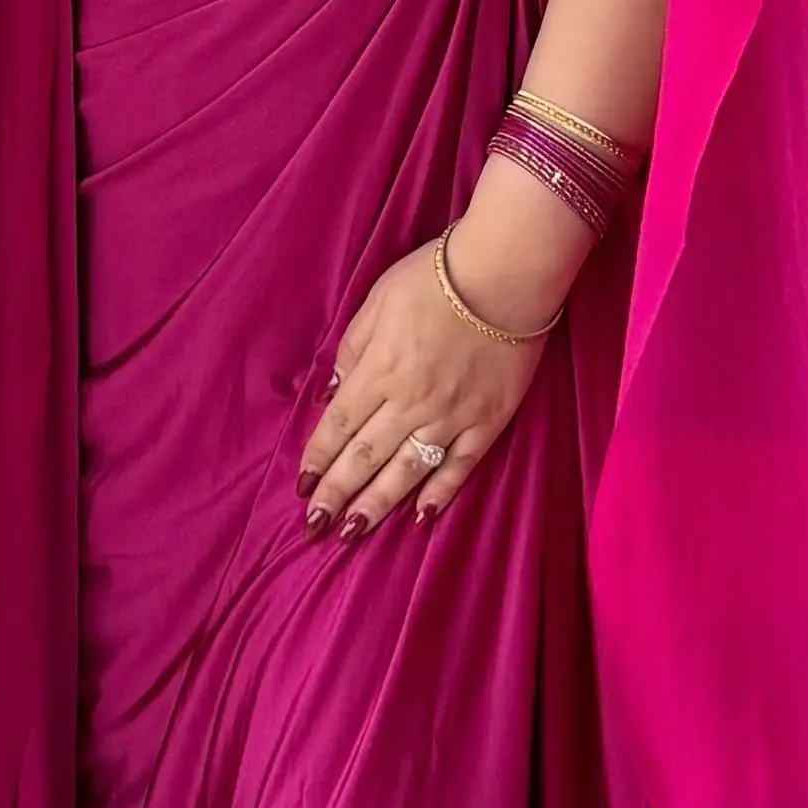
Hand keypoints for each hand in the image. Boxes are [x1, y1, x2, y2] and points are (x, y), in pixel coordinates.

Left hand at [296, 235, 553, 538]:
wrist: (506, 274)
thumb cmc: (436, 277)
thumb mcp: (377, 300)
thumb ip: (352, 348)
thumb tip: (332, 392)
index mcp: (380, 369)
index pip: (339, 425)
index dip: (318, 458)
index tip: (302, 487)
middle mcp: (411, 400)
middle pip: (366, 455)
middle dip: (336, 493)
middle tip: (315, 527)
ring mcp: (452, 415)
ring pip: (407, 470)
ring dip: (377, 504)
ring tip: (353, 534)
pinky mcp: (489, 420)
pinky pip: (460, 465)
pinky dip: (440, 493)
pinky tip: (420, 517)